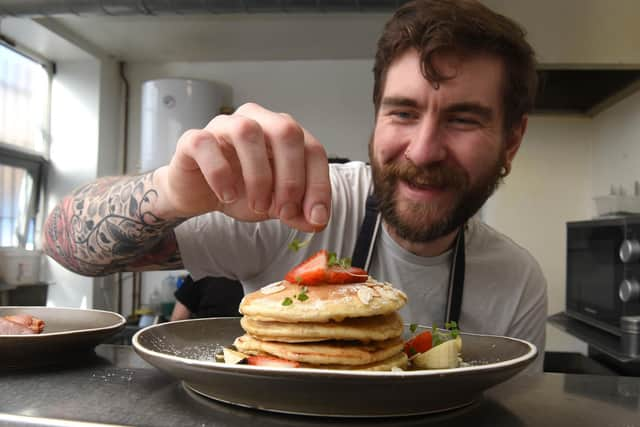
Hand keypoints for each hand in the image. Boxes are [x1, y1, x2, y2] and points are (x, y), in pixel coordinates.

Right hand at [155, 102, 330, 231]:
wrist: (199, 195)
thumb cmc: (241, 191)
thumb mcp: (276, 206)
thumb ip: (298, 212)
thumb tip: (317, 221)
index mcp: (283, 133)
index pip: (312, 149)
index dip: (319, 184)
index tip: (316, 217)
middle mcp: (258, 121)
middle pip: (286, 131)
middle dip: (291, 178)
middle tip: (284, 211)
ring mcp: (224, 126)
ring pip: (247, 132)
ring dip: (259, 176)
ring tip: (258, 206)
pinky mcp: (194, 139)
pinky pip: (206, 144)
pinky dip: (220, 173)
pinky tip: (227, 195)